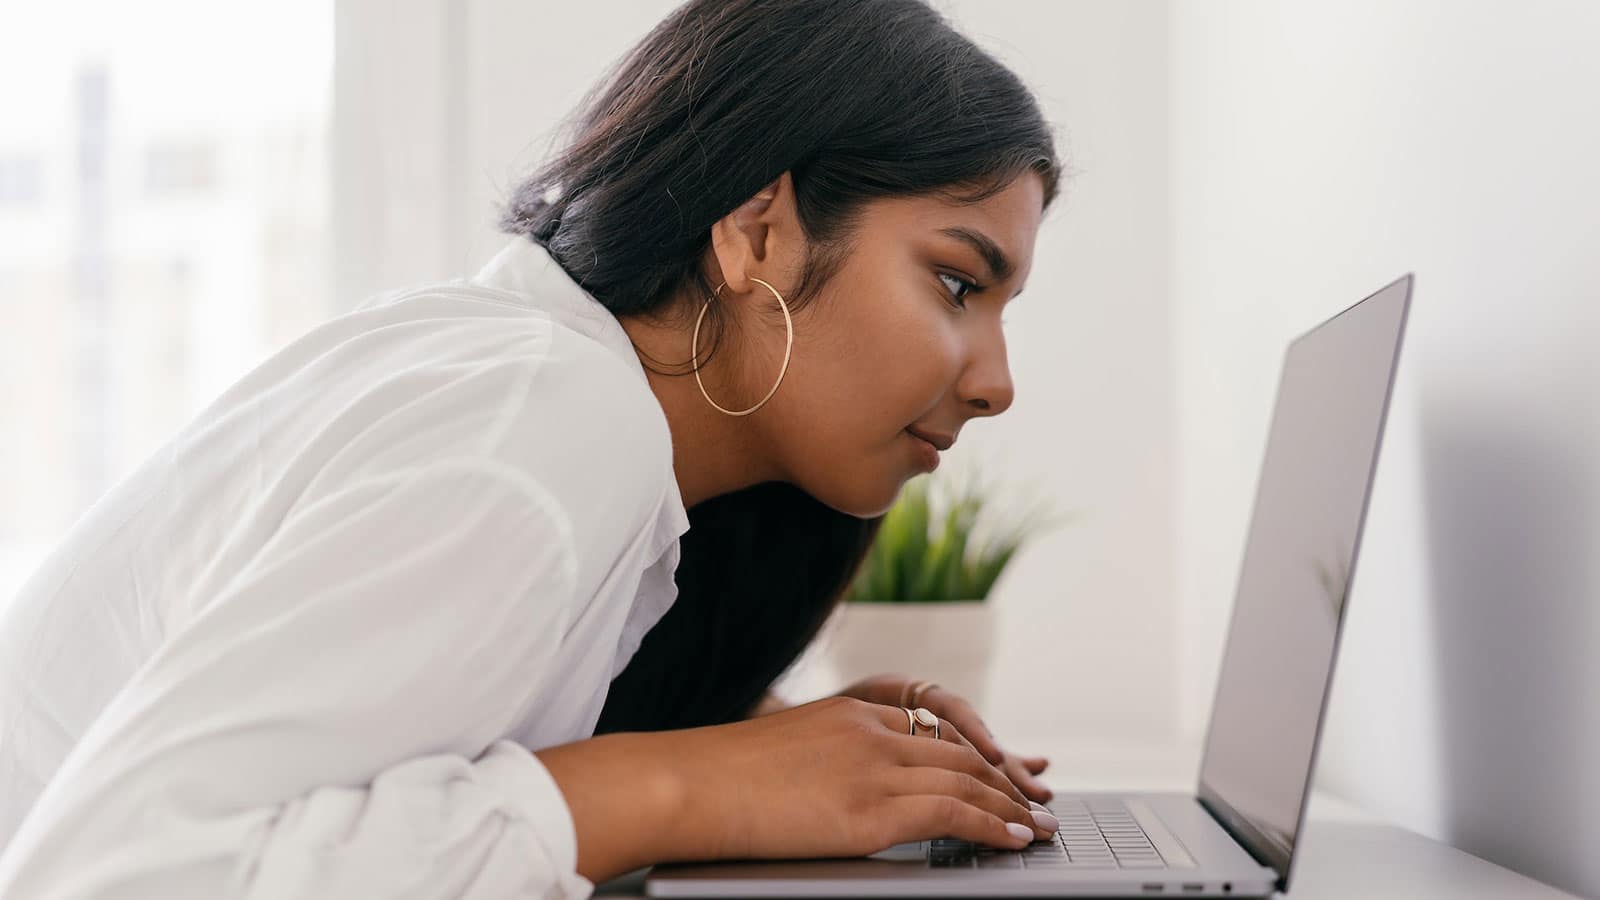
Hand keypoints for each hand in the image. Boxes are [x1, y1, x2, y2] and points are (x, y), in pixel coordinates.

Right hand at [662, 696, 1059, 862]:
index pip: (930, 726)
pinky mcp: (869, 808)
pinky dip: (992, 824)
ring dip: (1010, 804)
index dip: (974, 750)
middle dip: (1004, 777)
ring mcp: (871, 765)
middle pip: (959, 749)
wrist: (684, 784)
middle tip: (1038, 799)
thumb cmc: (713, 781)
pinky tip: (1012, 837)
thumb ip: (824, 765)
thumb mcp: (781, 756)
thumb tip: (838, 796)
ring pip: (965, 778)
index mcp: (847, 713)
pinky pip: (951, 810)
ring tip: (1038, 826)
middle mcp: (868, 730)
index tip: (1001, 769)